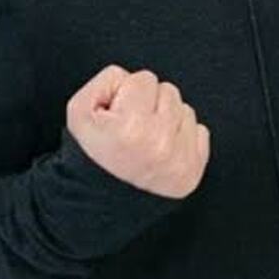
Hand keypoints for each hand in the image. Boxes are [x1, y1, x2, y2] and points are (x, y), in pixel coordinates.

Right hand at [66, 64, 210, 198]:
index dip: (128, 93)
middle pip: (168, 91)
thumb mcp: (78, 111)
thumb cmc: (91, 154)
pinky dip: (183, 137)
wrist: (100, 199)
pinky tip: (163, 149)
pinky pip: (200, 131)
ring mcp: (179, 159)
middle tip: (133, 128)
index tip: (119, 114)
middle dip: (150, 103)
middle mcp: (159, 143)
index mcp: (131, 127)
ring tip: (147, 139)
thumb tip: (132, 78)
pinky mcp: (192, 171)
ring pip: (185, 110)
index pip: (144, 78)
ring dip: (167, 119)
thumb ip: (106, 80)